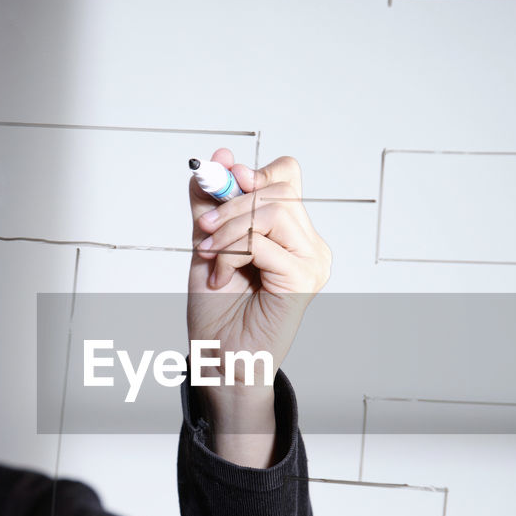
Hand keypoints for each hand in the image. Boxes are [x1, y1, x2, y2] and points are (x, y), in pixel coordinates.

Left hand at [187, 147, 330, 463]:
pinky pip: (263, 242)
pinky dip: (230, 253)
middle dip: (230, 205)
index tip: (224, 181)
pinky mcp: (304, 279)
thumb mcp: (207, 242)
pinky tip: (218, 276)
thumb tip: (218, 157)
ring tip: (208, 256)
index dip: (255, 173)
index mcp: (292, 233)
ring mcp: (313, 261)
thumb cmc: (216, 310)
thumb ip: (213, 204)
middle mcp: (310, 244)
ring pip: (272, 211)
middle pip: (278, 190)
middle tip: (202, 232)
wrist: (218, 358)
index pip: (287, 176)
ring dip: (228, 230)